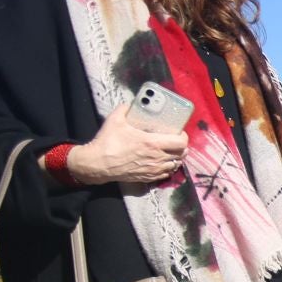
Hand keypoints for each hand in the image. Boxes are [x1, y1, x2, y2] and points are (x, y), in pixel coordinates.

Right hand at [66, 103, 187, 185]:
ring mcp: (153, 169)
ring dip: (176, 158)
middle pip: (181, 154)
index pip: (181, 142)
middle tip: (176, 140)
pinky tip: (163, 162)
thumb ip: (125, 108)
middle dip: (182, 147)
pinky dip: (168, 168)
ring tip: (172, 151)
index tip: (179, 132)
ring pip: (176, 165)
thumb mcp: (115, 120)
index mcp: (153, 143)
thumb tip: (130, 104)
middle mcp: (156, 157)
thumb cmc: (107, 142)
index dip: (183, 136)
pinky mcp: (148, 177)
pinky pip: (166, 174)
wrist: (97, 164)